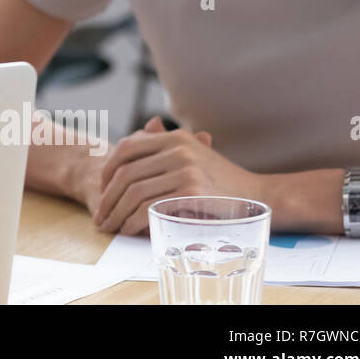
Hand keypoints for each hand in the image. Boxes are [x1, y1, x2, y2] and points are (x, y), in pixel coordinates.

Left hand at [92, 116, 258, 234]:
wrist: (259, 196)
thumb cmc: (221, 179)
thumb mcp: (194, 154)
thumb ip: (166, 145)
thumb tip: (145, 129)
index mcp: (175, 138)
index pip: (127, 148)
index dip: (108, 169)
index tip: (102, 187)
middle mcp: (178, 150)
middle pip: (126, 173)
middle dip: (107, 197)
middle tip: (101, 215)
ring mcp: (186, 170)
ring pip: (135, 192)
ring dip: (117, 213)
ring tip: (111, 226)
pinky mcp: (192, 193)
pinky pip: (150, 207)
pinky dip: (134, 220)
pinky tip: (129, 229)